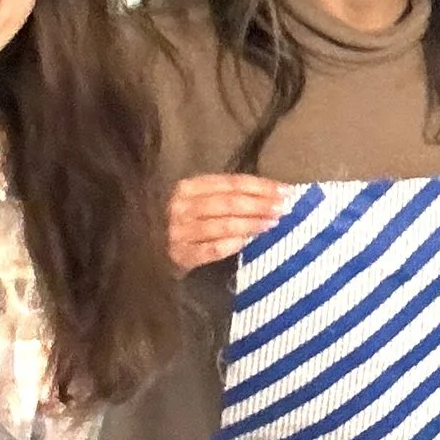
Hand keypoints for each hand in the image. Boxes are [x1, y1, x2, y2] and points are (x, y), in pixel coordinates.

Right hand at [167, 173, 294, 273]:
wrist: (152, 250)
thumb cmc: (187, 221)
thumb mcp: (202, 201)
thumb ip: (231, 196)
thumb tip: (275, 194)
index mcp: (189, 187)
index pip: (231, 183)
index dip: (261, 186)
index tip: (286, 191)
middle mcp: (181, 206)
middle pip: (228, 203)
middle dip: (260, 205)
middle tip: (283, 209)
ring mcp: (178, 232)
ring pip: (221, 225)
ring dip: (250, 224)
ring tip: (272, 224)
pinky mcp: (179, 256)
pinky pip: (210, 249)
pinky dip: (231, 245)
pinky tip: (248, 242)